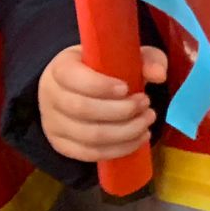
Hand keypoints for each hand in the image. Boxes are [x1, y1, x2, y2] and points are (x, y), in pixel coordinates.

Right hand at [38, 43, 166, 163]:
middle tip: (146, 104)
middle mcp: (50, 96)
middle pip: (82, 109)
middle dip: (121, 110)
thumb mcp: (126, 56)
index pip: (72, 77)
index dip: (100, 85)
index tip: (126, 88)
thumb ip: (147, 60)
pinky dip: (119, 149)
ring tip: (147, 121)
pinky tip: (139, 138)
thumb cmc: (105, 69)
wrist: (80, 89)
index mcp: (61, 68)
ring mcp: (53, 123)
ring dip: (125, 131)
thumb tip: (159, 75)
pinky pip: (89, 154)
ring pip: (89, 135)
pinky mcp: (61, 145)